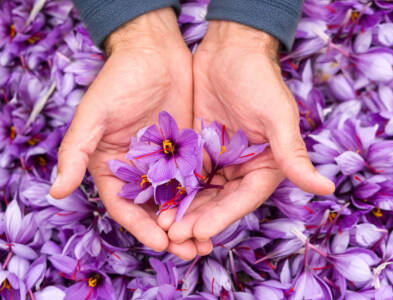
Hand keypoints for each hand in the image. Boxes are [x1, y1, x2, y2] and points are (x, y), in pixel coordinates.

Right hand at [50, 8, 199, 259]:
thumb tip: (56, 190)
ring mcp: (166, 163)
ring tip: (208, 242)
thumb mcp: (94, 114)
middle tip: (192, 252)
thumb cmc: (119, 80)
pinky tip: (220, 210)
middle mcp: (139, 171)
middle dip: (172, 233)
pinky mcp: (188, 151)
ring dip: (192, 221)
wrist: (154, 53)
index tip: (161, 244)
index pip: (125, 207)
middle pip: (154, 211)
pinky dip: (206, 198)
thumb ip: (76, 150)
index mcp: (112, 167)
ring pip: (178, 200)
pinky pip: (197, 179)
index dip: (141, 228)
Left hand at [160, 21, 334, 244]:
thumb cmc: (258, 79)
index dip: (223, 217)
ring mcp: (218, 158)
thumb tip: (327, 188)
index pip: (244, 198)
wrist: (230, 50)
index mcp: (266, 164)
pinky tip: (157, 200)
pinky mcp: (198, 148)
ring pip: (200, 192)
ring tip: (162, 225)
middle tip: (173, 236)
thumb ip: (293, 154)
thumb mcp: (277, 116)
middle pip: (219, 201)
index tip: (200, 231)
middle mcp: (242, 167)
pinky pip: (185, 173)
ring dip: (183, 209)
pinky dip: (174, 188)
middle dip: (198, 219)